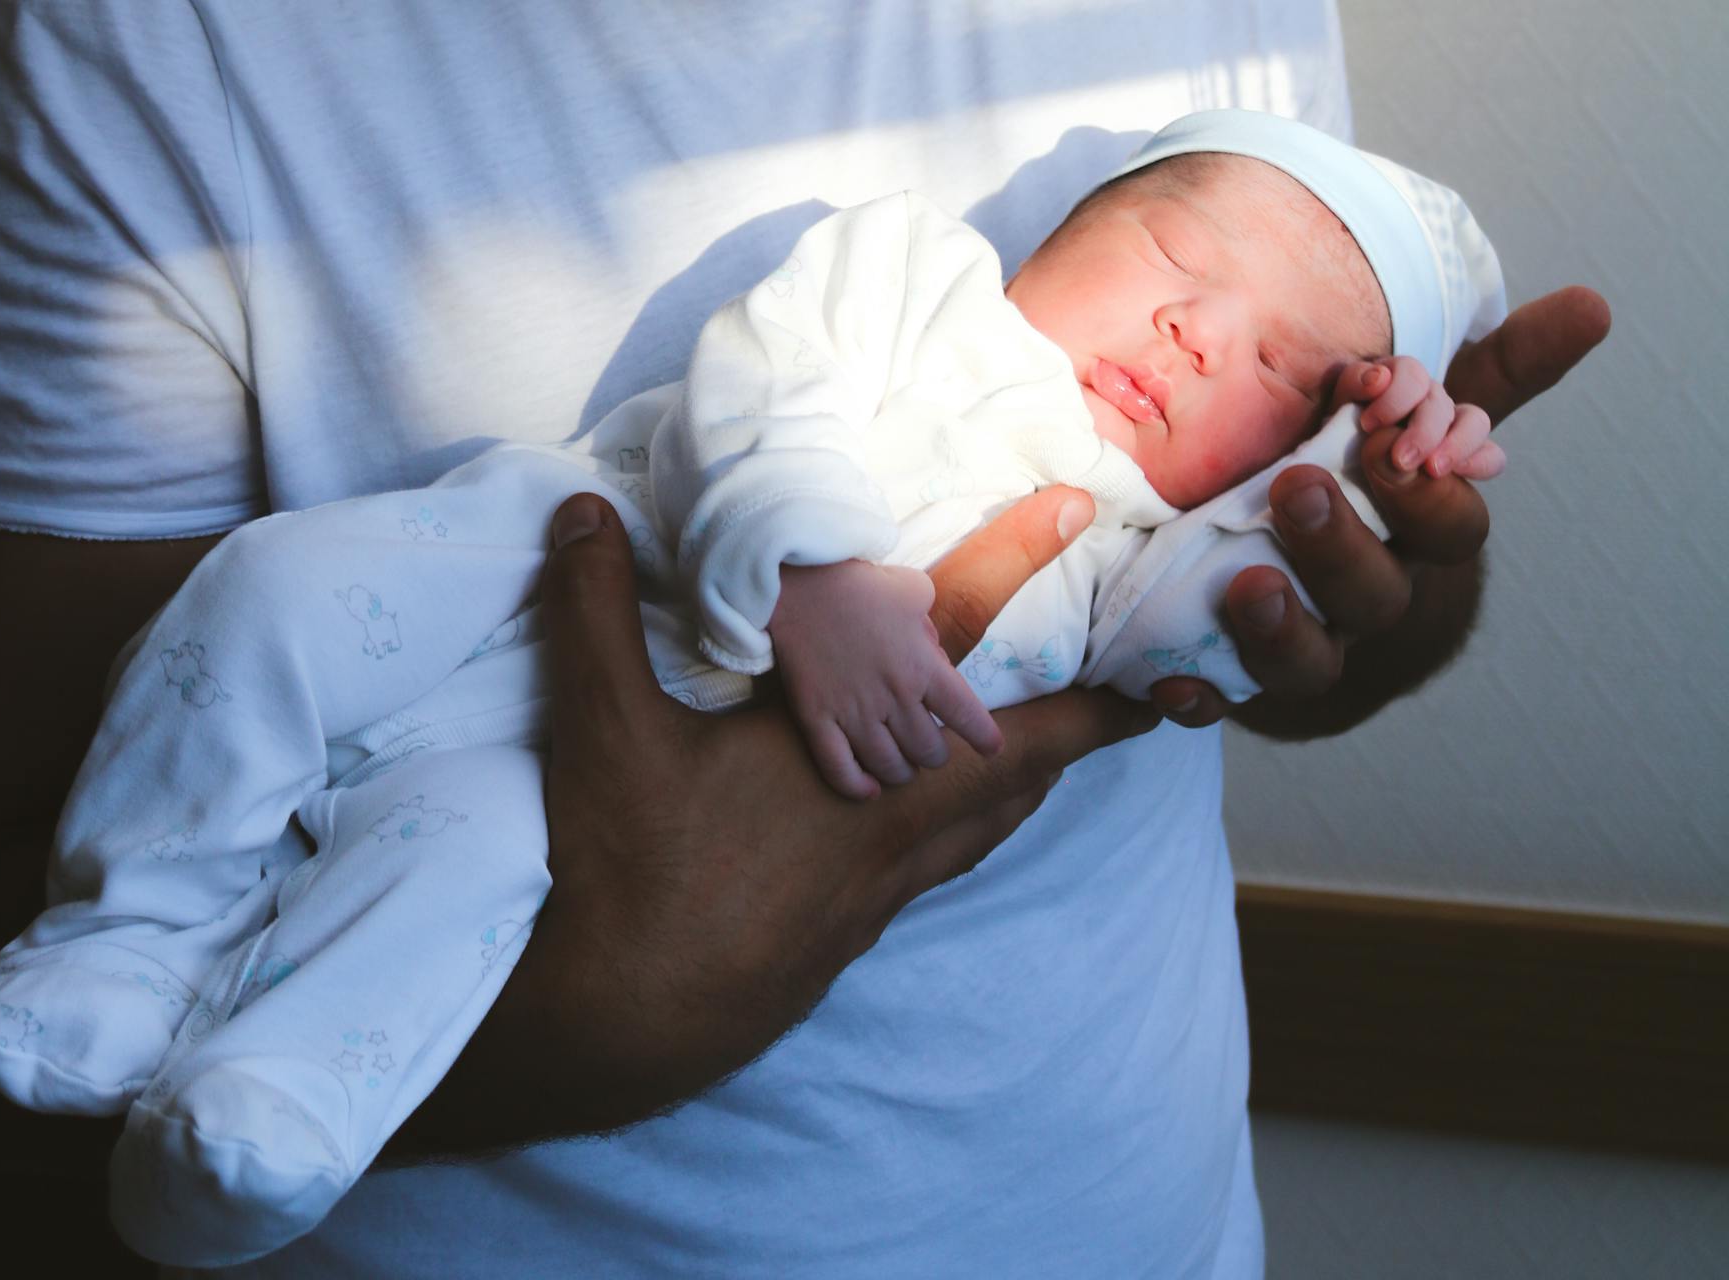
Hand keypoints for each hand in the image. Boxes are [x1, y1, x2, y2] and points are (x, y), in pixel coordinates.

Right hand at [392, 487, 1153, 1157]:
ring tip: (1034, 758)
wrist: (611, 1028)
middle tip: (1115, 704)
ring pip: (975, 837)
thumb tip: (582, 510)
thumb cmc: (624, 875)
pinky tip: (913, 834)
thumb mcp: (601, 728)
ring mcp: (867, 904)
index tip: (1154, 671)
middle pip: (1015, 782)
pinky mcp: (836, 945)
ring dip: (1016, 788)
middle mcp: (888, 842)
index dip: (1069, 674)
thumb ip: (596, 609)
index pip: (979, 691)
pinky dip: (954, 835)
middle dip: (1075, 736)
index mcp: (859, 776)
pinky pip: (927, 875)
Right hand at [769, 560, 1001, 798]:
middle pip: (928, 751)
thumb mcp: (913, 591)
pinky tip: (869, 790)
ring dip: (902, 773)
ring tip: (903, 769)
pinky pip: (839, 768)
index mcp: (922, 666)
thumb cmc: (859, 584)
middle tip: (930, 750)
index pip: (966, 716)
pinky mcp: (816, 718)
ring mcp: (853, 712)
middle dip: (934, 756)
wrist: (796, 585)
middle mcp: (893, 696)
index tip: (990, 748)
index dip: (983, 738)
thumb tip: (933, 655)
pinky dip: (857, 786)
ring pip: (889, 765)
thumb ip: (931, 629)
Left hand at [1150, 286, 1610, 728]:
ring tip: (1245, 584)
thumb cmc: (1365, 479)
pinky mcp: (1236, 674)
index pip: (1449, 529)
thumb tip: (1593, 303)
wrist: (1297, 562)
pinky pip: (1220, 701)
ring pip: (1309, 661)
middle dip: (1341, 546)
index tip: (1391, 445)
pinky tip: (1171, 682)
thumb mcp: (1417, 420)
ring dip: (1279, 629)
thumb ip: (1490, 373)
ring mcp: (1306, 644)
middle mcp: (1368, 598)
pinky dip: (1198, 698)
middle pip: (1376, 595)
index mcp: (1414, 538)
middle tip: (1297, 489)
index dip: (1426, 494)